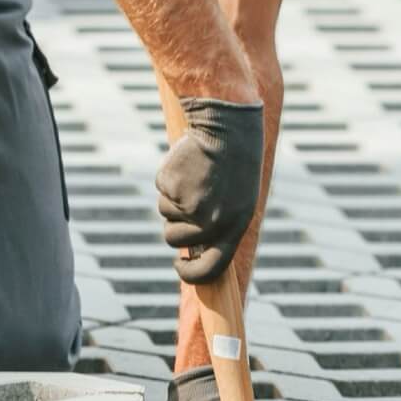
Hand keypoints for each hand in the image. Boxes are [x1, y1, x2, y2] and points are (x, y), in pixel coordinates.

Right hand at [157, 95, 264, 282]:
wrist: (229, 127)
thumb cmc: (236, 164)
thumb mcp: (238, 200)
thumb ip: (220, 226)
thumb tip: (194, 252)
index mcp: (235, 226)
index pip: (211, 269)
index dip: (191, 274)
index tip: (179, 265)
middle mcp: (212, 221)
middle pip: (175, 239)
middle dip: (174, 224)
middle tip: (189, 200)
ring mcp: (190, 204)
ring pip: (165, 214)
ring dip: (172, 199)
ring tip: (195, 176)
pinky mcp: (172, 186)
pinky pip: (161, 191)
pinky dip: (169, 180)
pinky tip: (188, 164)